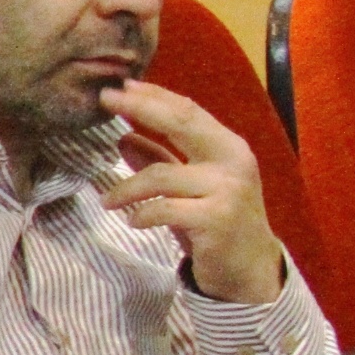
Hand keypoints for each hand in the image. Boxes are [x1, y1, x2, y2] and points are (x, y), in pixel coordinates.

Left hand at [98, 81, 284, 304]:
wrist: (250, 269)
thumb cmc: (216, 223)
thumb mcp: (187, 188)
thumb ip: (160, 161)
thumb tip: (123, 138)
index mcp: (227, 147)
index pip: (188, 111)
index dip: (153, 96)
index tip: (119, 86)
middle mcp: (232, 161)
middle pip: (182, 122)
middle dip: (140, 108)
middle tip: (105, 99)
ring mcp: (227, 190)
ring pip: (162, 175)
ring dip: (126, 188)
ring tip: (108, 200)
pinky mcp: (217, 220)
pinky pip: (165, 209)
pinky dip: (142, 214)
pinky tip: (133, 220)